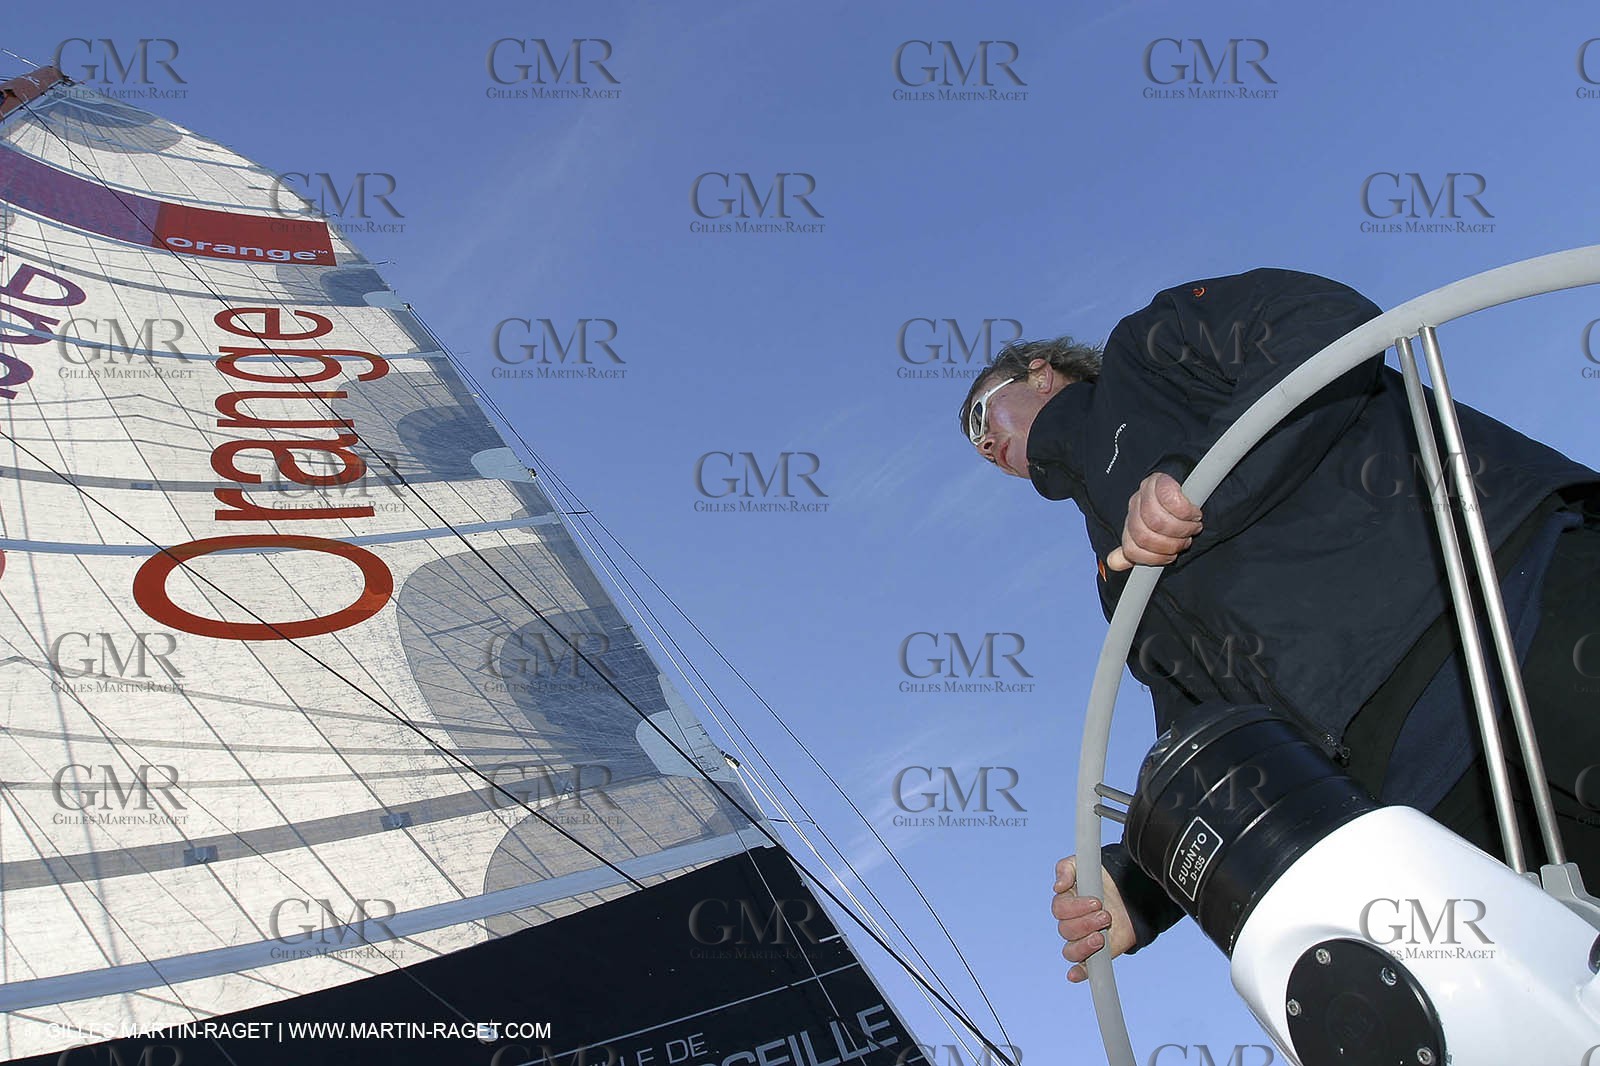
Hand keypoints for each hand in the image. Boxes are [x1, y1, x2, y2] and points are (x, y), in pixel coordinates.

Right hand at [1052, 855, 1136, 982]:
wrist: (1131, 892)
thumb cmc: (1103, 878)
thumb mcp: (1083, 865)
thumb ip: (1066, 869)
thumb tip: (1058, 886)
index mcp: (1066, 903)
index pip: (1060, 910)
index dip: (1076, 908)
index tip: (1097, 901)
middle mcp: (1072, 923)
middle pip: (1065, 930)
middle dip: (1086, 923)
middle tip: (1106, 915)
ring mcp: (1083, 939)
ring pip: (1071, 950)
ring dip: (1085, 945)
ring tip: (1102, 936)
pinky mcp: (1097, 954)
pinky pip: (1083, 969)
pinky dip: (1078, 973)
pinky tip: (1076, 974)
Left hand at [1106, 472, 1202, 570]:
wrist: (1188, 486)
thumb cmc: (1174, 517)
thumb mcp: (1155, 536)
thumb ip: (1138, 550)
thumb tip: (1114, 562)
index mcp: (1130, 524)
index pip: (1131, 549)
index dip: (1154, 558)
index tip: (1172, 555)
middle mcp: (1134, 507)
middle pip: (1144, 536)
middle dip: (1171, 544)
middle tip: (1186, 540)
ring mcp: (1144, 492)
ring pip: (1156, 521)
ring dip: (1182, 529)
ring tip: (1193, 527)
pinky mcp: (1160, 480)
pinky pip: (1170, 501)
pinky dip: (1186, 512)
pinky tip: (1194, 514)